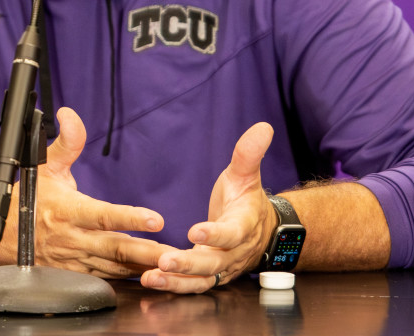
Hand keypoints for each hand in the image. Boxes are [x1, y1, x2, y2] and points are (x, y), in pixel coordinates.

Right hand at [27, 107, 174, 277]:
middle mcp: (72, 238)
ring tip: (172, 269)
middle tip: (176, 256)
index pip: (103, 215)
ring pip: (114, 267)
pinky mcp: (75, 274)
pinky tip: (149, 276)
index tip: (156, 219)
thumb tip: (69, 115)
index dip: (130, 218)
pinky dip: (128, 278)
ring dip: (143, 269)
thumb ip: (66, 142)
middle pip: (115, 248)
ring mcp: (74, 260)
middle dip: (147, 253)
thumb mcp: (45, 166)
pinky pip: (106, 278)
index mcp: (67, 210)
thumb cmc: (29, 197)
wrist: (4, 234)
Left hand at [140, 122, 275, 292]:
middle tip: (164, 261)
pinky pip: (193, 286)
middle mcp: (235, 252)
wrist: (261, 231)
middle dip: (188, 264)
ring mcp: (223, 268)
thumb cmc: (246, 200)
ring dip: (176, 281)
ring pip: (202, 279)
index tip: (194, 231)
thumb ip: (249, 154)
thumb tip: (263, 127)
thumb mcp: (246, 175)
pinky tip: (150, 281)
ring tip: (150, 278)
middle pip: (213, 263)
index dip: (215, 234)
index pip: (232, 233)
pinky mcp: (210, 276)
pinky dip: (173, 287)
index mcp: (244, 225)